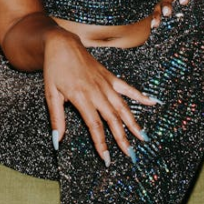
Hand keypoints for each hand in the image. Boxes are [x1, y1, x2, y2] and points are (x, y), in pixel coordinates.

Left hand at [42, 30, 155, 164]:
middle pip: (113, 119)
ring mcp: (106, 83)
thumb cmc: (55, 70)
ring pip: (123, 106)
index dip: (101, 143)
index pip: (94, 125)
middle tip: (131, 155)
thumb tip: (57, 141)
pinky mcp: (110, 77)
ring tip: (143, 138)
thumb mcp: (50, 95)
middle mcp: (97, 91)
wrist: (62, 44)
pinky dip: (140, 95)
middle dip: (122, 138)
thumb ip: (56, 119)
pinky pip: (127, 88)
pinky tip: (153, 102)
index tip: (106, 159)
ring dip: (134, 123)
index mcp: (81, 97)